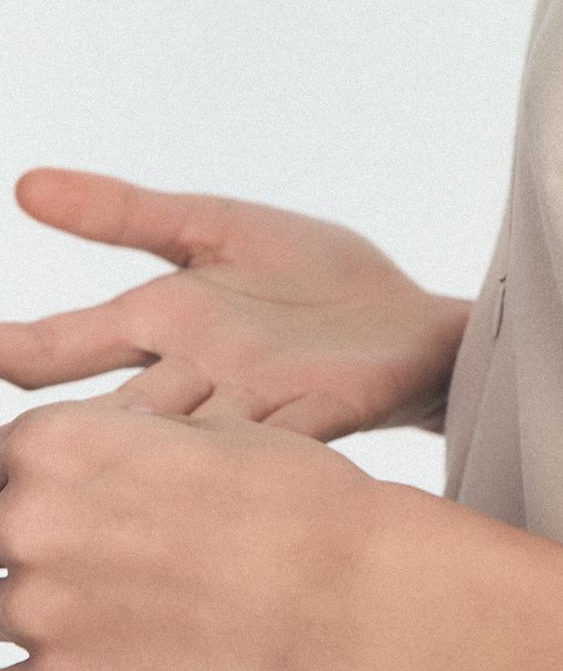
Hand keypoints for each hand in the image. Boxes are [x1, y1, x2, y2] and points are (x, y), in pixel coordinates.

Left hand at [0, 393, 380, 670]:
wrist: (343, 588)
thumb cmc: (296, 500)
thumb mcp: (210, 429)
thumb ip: (135, 438)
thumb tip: (119, 434)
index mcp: (57, 444)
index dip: (27, 482)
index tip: (44, 504)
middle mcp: (29, 522)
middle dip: (27, 546)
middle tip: (88, 557)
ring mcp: (40, 612)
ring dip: (31, 611)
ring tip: (90, 611)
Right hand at [1, 170, 471, 440]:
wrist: (415, 324)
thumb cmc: (317, 280)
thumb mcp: (217, 228)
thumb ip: (127, 213)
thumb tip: (26, 184)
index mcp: (158, 325)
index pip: (57, 349)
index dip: (7, 353)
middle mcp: (186, 382)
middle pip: (99, 413)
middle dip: (41, 440)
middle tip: (6, 460)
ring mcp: (245, 411)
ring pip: (166, 444)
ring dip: (123, 463)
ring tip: (64, 484)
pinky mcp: (310, 424)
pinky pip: (261, 450)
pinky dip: (227, 468)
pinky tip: (194, 485)